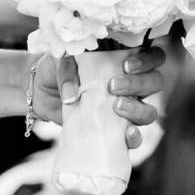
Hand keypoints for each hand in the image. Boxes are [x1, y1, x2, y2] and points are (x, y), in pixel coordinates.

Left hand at [31, 45, 168, 148]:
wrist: (39, 93)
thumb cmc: (55, 69)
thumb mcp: (59, 60)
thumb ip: (67, 69)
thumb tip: (73, 94)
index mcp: (122, 61)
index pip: (153, 57)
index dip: (148, 60)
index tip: (126, 65)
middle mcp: (131, 85)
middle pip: (155, 82)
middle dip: (138, 84)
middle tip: (114, 85)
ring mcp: (126, 108)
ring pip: (149, 110)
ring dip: (137, 109)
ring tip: (116, 106)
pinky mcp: (116, 130)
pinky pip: (135, 138)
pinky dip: (134, 137)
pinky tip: (126, 133)